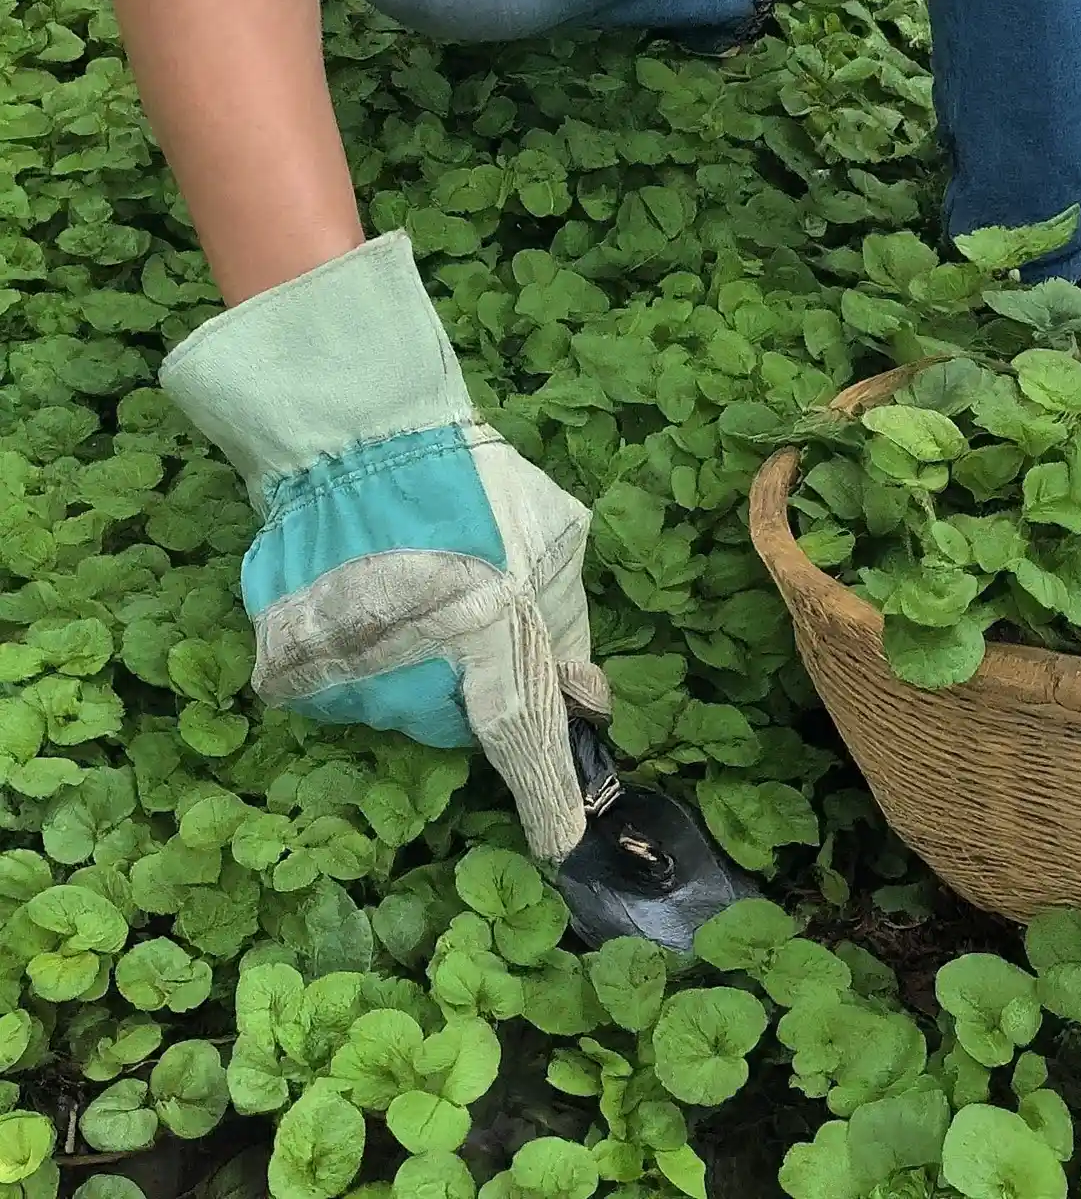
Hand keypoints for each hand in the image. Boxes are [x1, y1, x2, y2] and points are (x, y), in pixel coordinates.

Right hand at [158, 231, 607, 862]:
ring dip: (417, 660)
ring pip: (403, 699)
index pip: (527, 747)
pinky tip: (369, 589)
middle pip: (463, 717)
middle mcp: (416, 685)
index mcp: (493, 649)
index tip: (563, 846)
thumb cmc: (470, 478)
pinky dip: (363, 648)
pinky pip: (349, 678)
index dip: (548, 801)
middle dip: (476, 680)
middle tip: (469, 603)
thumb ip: (569, 623)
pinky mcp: (295, 668)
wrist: (354, 434)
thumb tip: (585, 696)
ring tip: (413, 582)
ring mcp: (348, 681)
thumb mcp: (552, 537)